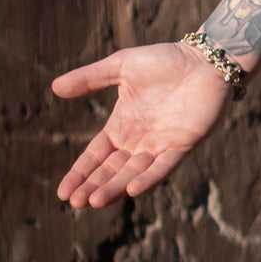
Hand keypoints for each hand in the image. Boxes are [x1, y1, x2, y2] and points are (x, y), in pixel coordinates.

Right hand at [52, 43, 237, 207]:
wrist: (205, 59)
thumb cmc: (164, 61)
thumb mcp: (121, 67)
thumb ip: (90, 78)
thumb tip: (55, 87)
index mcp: (122, 126)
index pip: (96, 156)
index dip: (80, 173)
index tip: (63, 193)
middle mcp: (139, 141)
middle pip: (111, 170)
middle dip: (93, 186)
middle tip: (76, 202)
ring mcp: (161, 145)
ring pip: (134, 173)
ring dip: (115, 187)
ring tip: (95, 201)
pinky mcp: (183, 145)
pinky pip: (164, 167)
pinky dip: (149, 179)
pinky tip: (133, 190)